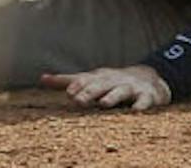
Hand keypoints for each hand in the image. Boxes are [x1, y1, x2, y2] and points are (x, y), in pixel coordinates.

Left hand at [40, 64, 173, 110]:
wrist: (148, 79)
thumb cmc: (111, 82)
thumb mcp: (90, 79)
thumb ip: (67, 80)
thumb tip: (42, 78)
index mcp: (98, 78)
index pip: (86, 80)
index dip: (77, 86)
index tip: (69, 93)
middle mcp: (113, 81)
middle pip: (100, 86)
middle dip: (89, 92)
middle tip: (78, 100)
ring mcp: (130, 87)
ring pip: (121, 91)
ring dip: (112, 97)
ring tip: (104, 104)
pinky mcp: (146, 96)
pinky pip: (144, 101)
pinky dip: (140, 106)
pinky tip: (136, 111)